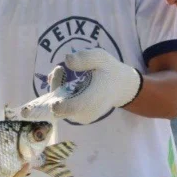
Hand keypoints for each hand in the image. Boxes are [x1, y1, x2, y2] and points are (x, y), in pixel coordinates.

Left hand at [20, 48, 141, 124]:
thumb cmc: (110, 71)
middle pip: (58, 105)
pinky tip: (63, 79)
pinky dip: (60, 93)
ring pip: (58, 107)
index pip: (67, 108)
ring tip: (61, 71)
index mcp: (92, 101)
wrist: (121, 87)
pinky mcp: (77, 117)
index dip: (56, 97)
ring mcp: (80, 117)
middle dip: (55, 86)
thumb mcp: (101, 58)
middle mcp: (85, 114)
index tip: (59, 73)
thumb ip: (85, 58)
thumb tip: (67, 59)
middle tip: (60, 68)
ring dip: (57, 89)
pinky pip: (62, 108)